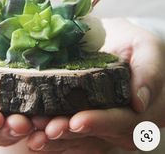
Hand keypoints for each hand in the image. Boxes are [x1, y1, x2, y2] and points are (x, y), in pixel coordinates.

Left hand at [27, 18, 164, 152]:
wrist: (119, 44)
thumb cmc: (135, 43)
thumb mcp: (147, 48)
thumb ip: (148, 71)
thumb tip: (138, 101)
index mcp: (145, 109)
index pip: (123, 120)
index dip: (100, 122)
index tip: (76, 121)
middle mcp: (126, 123)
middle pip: (99, 135)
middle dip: (71, 134)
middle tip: (47, 129)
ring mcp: (106, 125)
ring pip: (83, 139)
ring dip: (58, 139)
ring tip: (35, 133)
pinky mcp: (89, 120)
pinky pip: (73, 134)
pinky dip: (53, 137)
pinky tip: (35, 133)